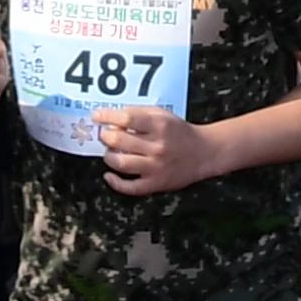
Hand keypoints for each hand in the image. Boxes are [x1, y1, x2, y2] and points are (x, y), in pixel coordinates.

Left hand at [92, 105, 216, 195]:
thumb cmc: (180, 132)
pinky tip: (109, 175)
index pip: (127, 119)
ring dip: (109, 157)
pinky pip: (130, 187)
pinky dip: (115, 182)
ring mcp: (155, 167)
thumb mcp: (163, 115)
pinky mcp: (155, 184)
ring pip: (121, 163)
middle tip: (103, 135)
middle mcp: (157, 146)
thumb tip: (113, 118)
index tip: (97, 116)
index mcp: (159, 125)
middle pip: (120, 141)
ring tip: (110, 152)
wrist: (203, 153)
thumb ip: (140, 114)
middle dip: (105, 136)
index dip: (107, 117)